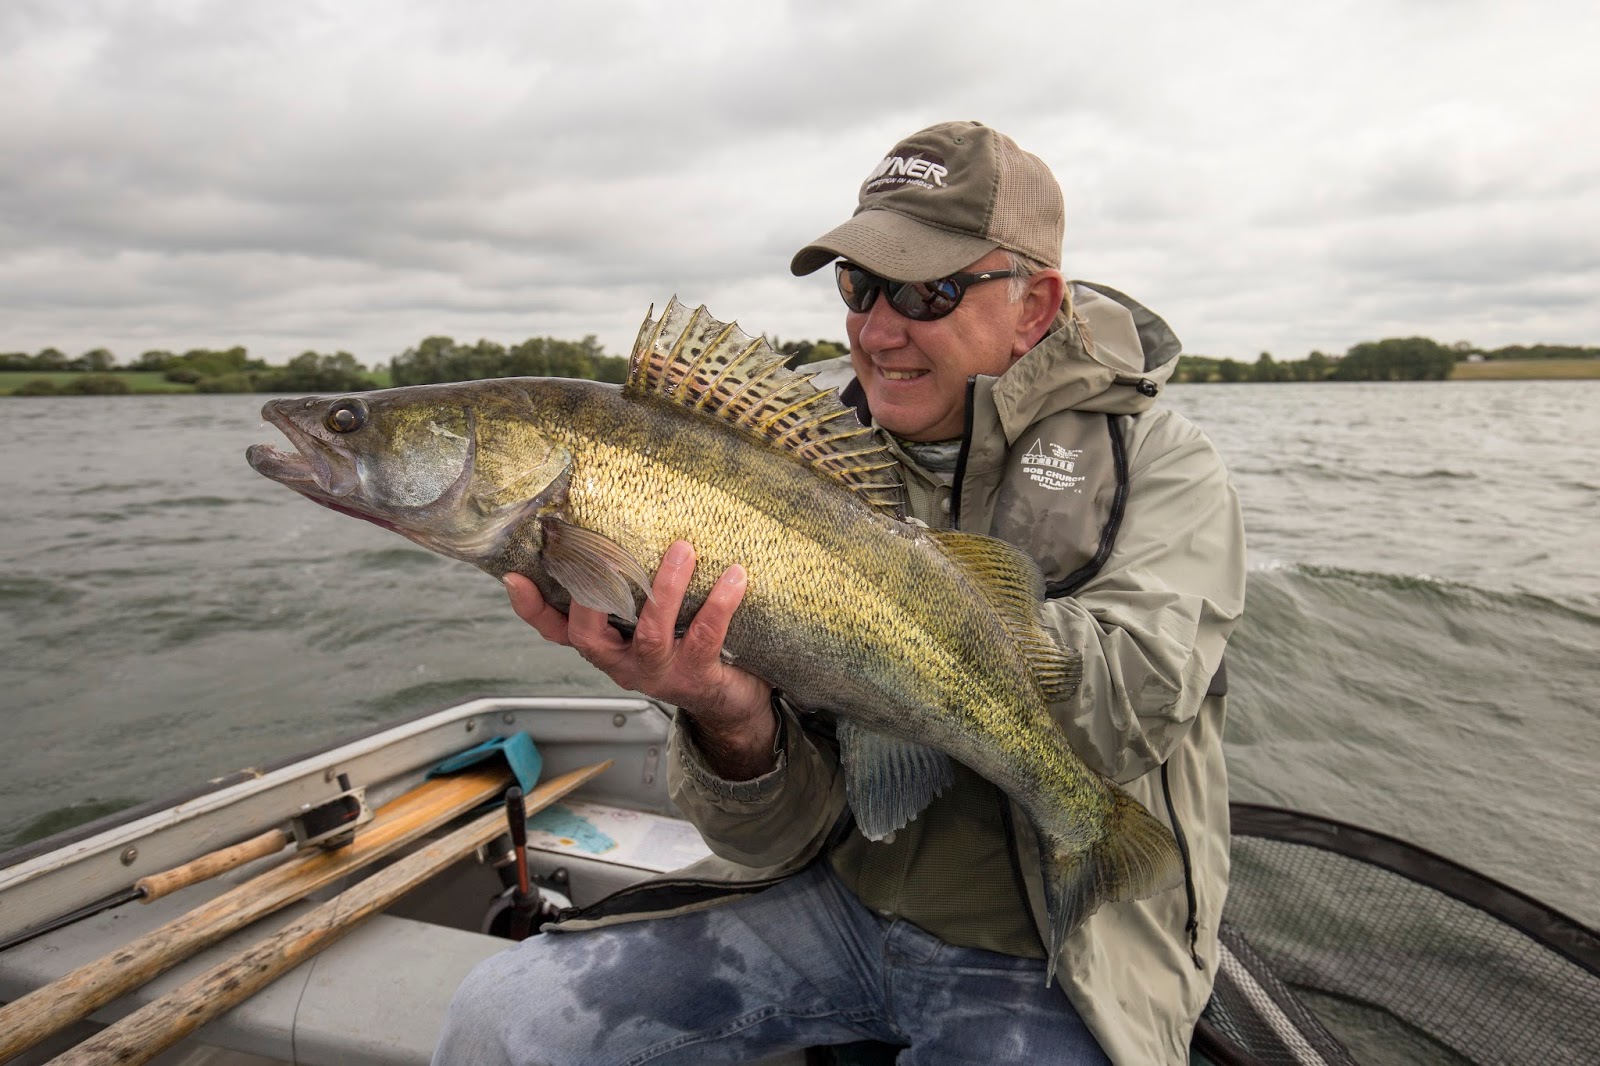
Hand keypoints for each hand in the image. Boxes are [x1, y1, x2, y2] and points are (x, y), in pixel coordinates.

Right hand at [504, 540, 778, 779]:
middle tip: (608, 550)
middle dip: (595, 592)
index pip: (555, 631)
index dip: (531, 609)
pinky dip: (720, 605)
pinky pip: (705, 638)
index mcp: (607, 645)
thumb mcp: (649, 619)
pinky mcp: (697, 677)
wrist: (730, 701)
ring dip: (666, 589)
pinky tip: (734, 576)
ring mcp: (658, 673)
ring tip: (683, 549)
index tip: (515, 577)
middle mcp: (623, 663)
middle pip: (590, 636)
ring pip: (650, 633)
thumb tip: (620, 524)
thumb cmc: (686, 645)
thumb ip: (631, 589)